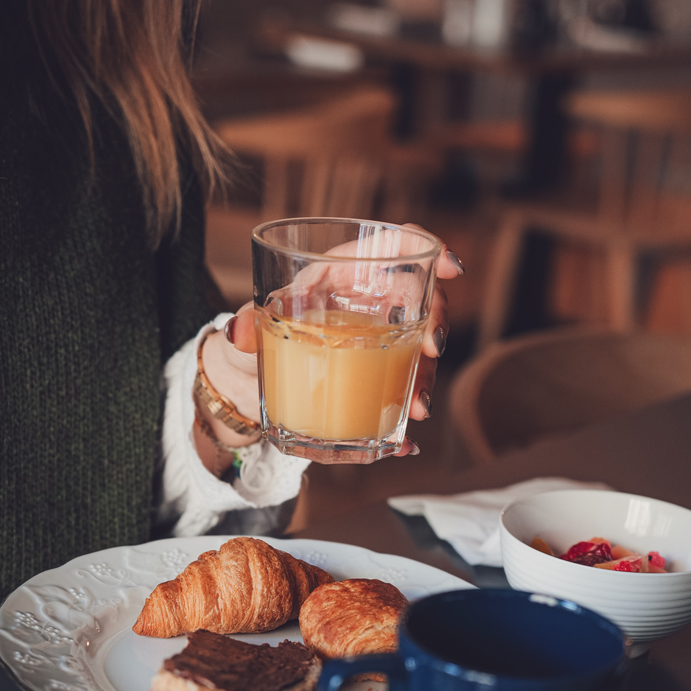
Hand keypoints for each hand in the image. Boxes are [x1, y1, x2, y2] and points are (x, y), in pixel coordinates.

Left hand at [217, 235, 463, 458]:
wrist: (250, 376)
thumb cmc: (257, 333)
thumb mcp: (252, 325)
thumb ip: (247, 324)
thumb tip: (239, 332)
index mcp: (343, 274)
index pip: (393, 246)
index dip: (424, 248)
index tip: (450, 268)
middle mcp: (370, 303)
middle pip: (421, 299)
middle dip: (436, 324)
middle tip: (431, 353)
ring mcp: (379, 341)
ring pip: (418, 350)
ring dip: (425, 379)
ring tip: (417, 409)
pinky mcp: (375, 378)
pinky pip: (400, 392)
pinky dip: (402, 420)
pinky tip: (405, 444)